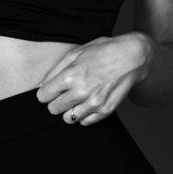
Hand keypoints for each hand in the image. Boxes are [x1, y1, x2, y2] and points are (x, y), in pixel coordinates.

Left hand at [35, 33, 152, 124]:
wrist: (132, 57)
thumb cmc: (103, 51)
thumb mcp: (75, 53)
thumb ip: (55, 71)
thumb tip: (41, 86)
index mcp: (70, 76)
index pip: (43, 96)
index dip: (46, 92)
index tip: (52, 89)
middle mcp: (81, 92)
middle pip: (53, 109)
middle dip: (56, 101)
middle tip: (66, 93)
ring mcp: (93, 103)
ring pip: (68, 118)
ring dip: (69, 109)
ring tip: (78, 98)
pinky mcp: (105, 110)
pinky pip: (85, 122)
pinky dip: (84, 115)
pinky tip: (88, 103)